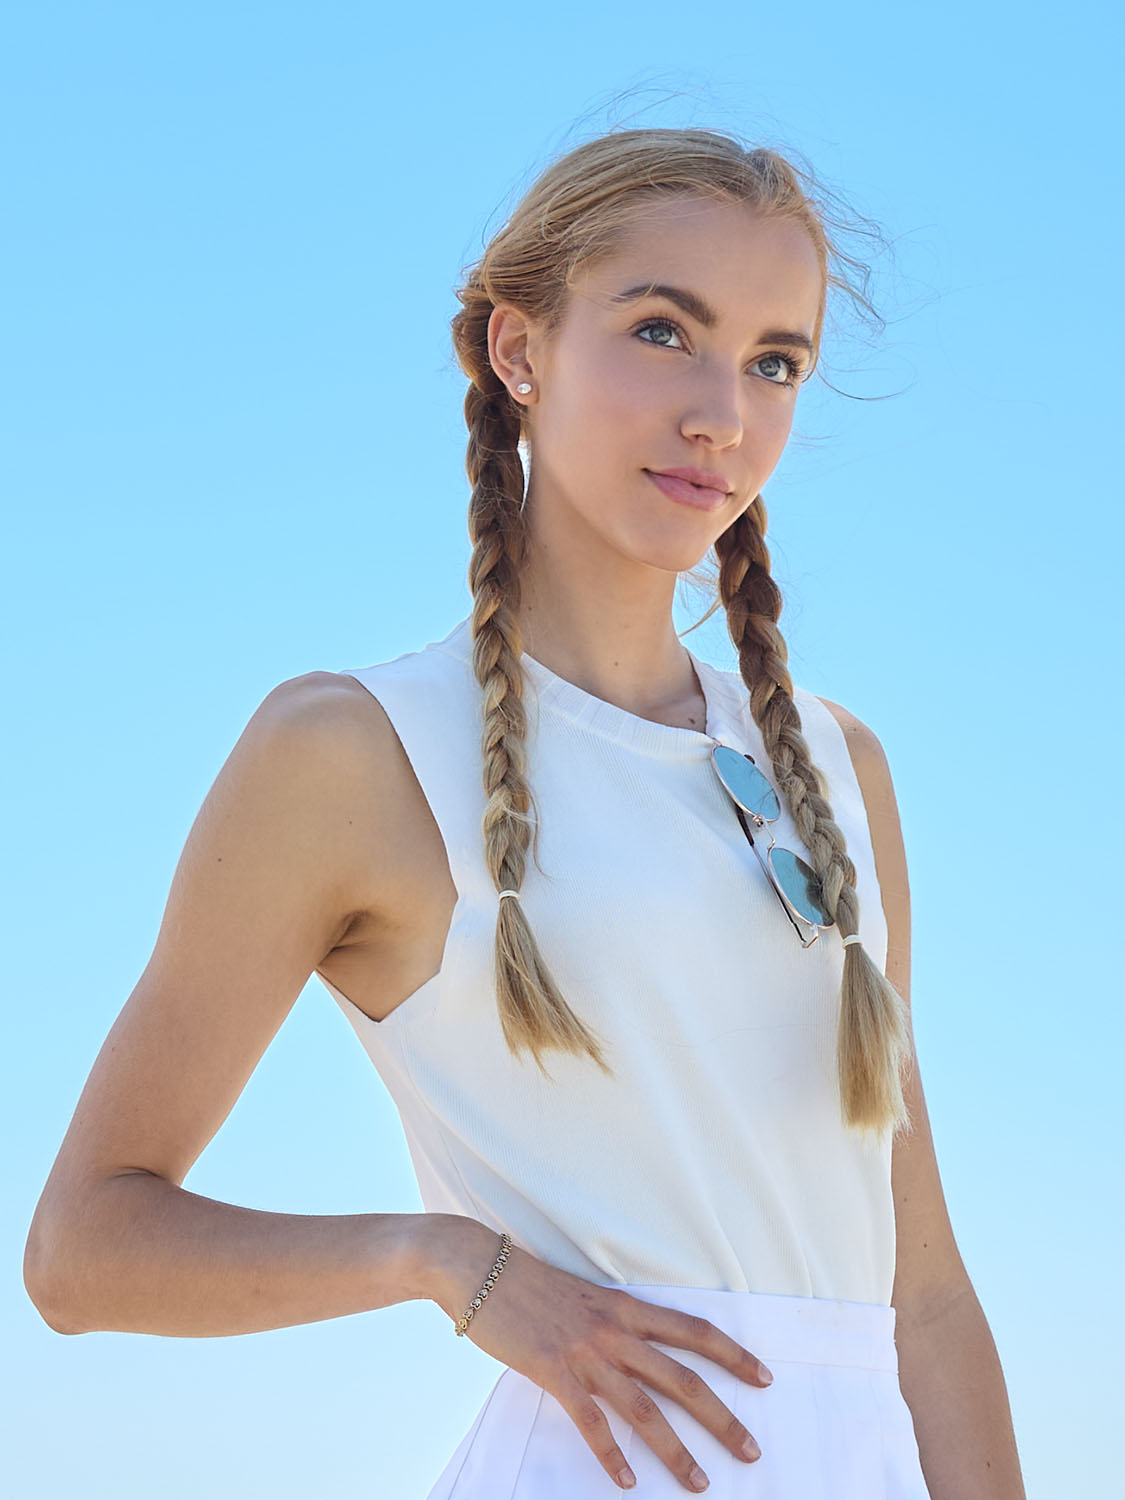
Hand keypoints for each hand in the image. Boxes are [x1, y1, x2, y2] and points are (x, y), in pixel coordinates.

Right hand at [431, 1220, 771, 1492]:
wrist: (478, 1268)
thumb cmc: (527, 1283)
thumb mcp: (583, 1296)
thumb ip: (611, 1322)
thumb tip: (633, 1349)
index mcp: (625, 1307)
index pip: (695, 1332)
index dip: (733, 1356)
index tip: (764, 1377)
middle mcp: (615, 1329)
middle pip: (683, 1378)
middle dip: (722, 1417)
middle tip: (751, 1450)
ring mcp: (586, 1352)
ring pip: (645, 1409)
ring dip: (676, 1451)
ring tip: (700, 1483)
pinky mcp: (553, 1371)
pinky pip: (591, 1422)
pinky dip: (611, 1456)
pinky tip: (627, 1483)